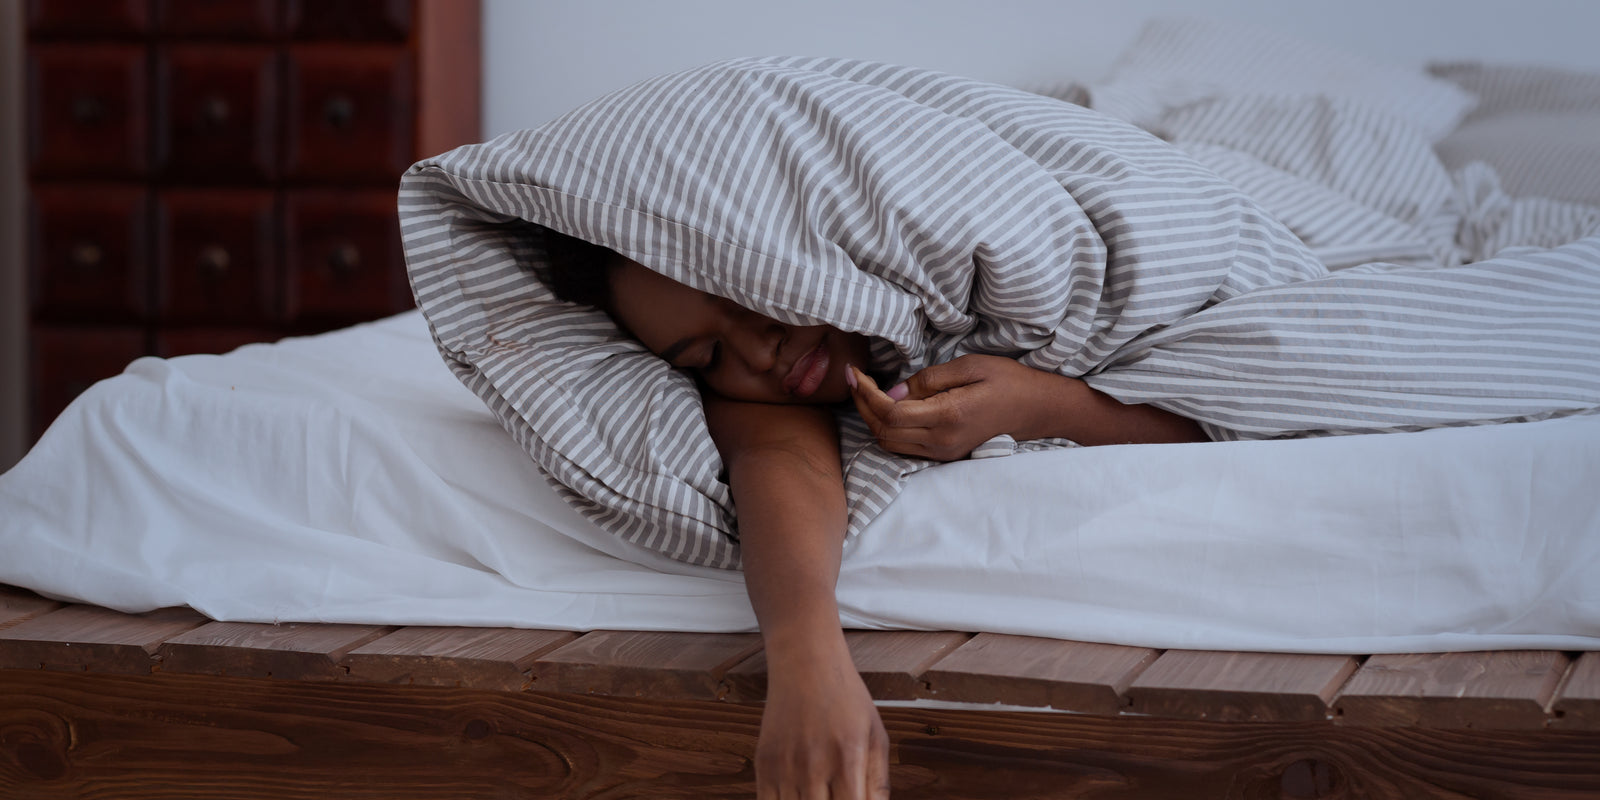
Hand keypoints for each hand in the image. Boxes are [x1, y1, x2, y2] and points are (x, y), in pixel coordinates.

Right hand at [756, 645, 889, 798]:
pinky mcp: (763, 764)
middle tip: (834, 798)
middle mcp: (814, 765)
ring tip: (818, 795)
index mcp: (849, 759)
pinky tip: (799, 797)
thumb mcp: (876, 737)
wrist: (804, 664)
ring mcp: (784, 766)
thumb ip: (879, 785)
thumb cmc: (846, 700)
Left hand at [847, 354, 1072, 460]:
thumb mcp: (970, 366)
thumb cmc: (1008, 381)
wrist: (1038, 409)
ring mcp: (943, 453)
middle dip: (861, 405)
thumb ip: (928, 380)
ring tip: (866, 392)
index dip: (864, 393)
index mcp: (948, 417)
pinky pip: (904, 447)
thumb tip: (892, 391)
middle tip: (855, 379)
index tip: (853, 372)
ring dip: (872, 419)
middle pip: (883, 431)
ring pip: (889, 443)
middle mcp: (942, 442)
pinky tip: (886, 408)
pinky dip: (887, 429)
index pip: (889, 413)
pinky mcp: (946, 455)